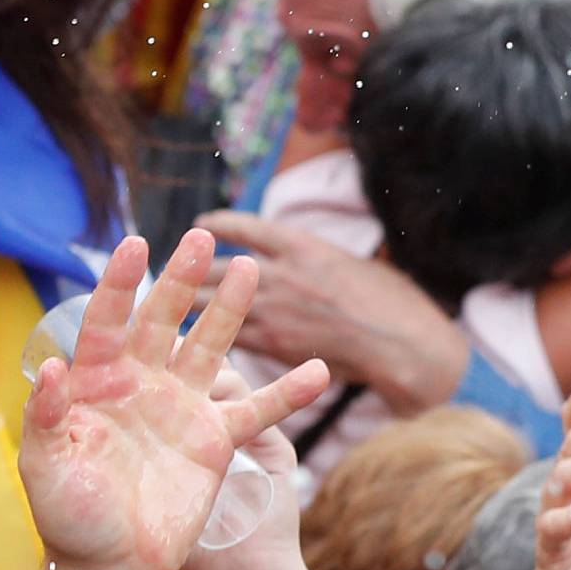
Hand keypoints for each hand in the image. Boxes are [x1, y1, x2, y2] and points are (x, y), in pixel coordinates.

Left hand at [19, 232, 327, 569]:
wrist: (110, 569)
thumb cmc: (68, 520)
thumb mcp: (44, 471)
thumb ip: (43, 419)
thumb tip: (49, 368)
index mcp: (93, 384)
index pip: (105, 323)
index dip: (118, 284)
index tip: (135, 246)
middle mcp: (138, 385)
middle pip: (162, 321)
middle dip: (181, 280)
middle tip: (201, 238)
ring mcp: (179, 408)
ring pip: (210, 348)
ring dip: (230, 311)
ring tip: (250, 270)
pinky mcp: (213, 441)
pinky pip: (256, 411)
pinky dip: (286, 393)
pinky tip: (318, 370)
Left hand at [193, 210, 467, 414]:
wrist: (403, 345)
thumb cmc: (390, 302)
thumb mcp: (349, 262)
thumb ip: (310, 258)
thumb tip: (288, 257)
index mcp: (301, 245)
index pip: (244, 227)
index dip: (217, 226)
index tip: (201, 224)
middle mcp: (280, 274)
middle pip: (213, 266)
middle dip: (185, 268)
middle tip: (167, 269)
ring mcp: (273, 311)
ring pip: (211, 303)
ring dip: (184, 302)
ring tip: (167, 303)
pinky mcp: (272, 345)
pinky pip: (226, 337)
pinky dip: (204, 335)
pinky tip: (189, 336)